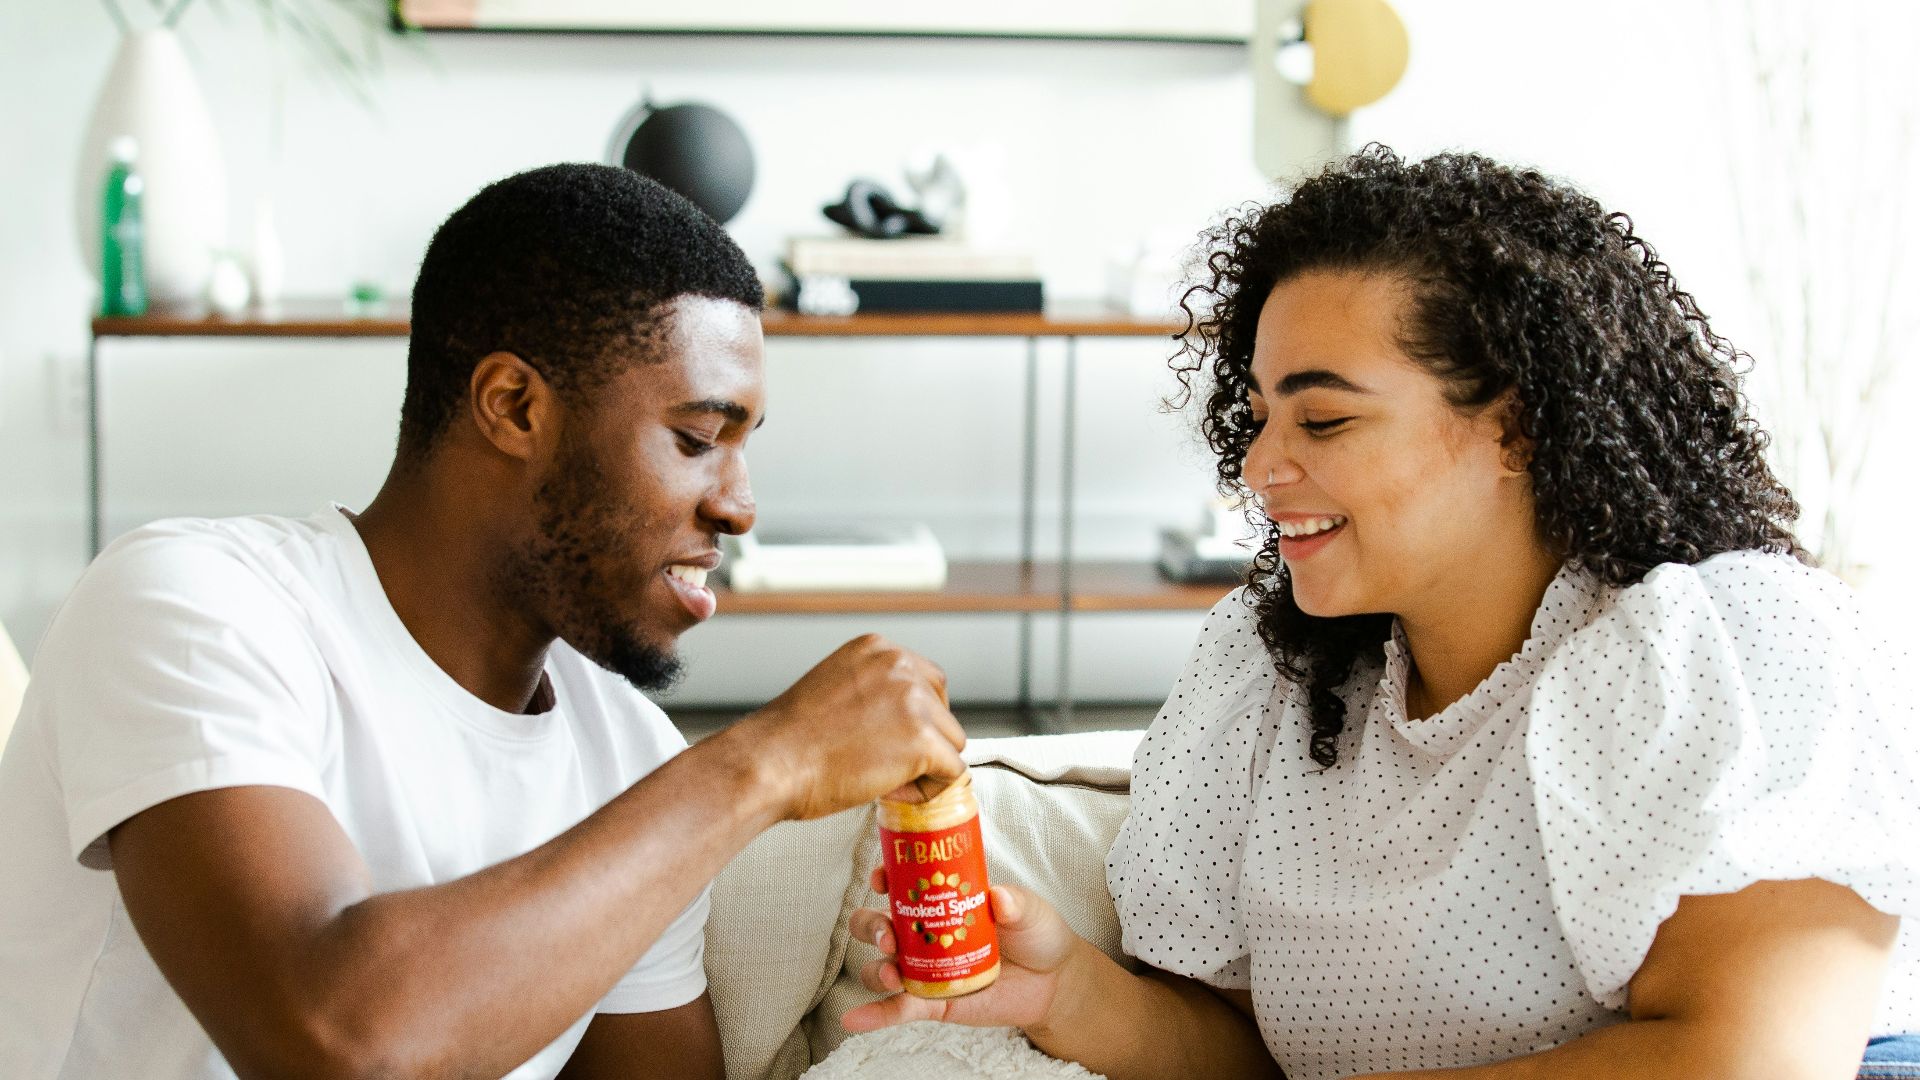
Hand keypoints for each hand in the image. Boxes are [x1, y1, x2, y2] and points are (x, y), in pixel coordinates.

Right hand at [737, 634, 966, 820]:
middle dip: (924, 740)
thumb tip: (903, 722)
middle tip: (882, 762)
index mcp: (877, 649)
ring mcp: (914, 701)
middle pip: (944, 710)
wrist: (769, 762)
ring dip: (924, 766)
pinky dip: (927, 790)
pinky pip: (952, 773)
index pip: (927, 681)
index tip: (887, 739)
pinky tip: (889, 790)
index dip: (913, 718)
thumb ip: (873, 692)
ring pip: (951, 742)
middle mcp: (900, 665)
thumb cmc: (789, 741)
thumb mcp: (836, 689)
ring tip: (881, 777)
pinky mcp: (922, 740)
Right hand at [841, 872, 1085, 1034]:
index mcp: (940, 901)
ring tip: (893, 976)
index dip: (884, 878)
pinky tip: (853, 1020)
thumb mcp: (1029, 911)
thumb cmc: (1036, 934)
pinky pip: (897, 1009)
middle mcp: (923, 933)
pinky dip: (873, 1014)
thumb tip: (998, 897)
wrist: (1054, 980)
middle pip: (877, 925)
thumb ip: (1015, 903)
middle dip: (872, 927)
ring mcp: (924, 968)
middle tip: (890, 934)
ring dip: (876, 970)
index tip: (882, 879)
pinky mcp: (932, 1002)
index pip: (900, 885)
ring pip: (881, 966)